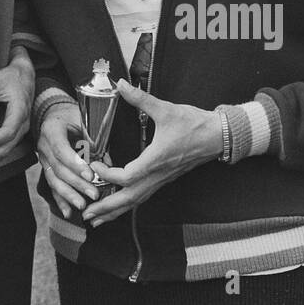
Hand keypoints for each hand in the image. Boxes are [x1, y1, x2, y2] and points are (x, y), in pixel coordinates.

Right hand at [36, 102, 100, 217]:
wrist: (55, 115)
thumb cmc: (72, 116)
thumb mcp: (82, 119)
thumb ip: (93, 139)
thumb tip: (107, 163)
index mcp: (51, 130)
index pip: (61, 149)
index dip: (75, 164)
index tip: (90, 175)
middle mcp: (43, 145)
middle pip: (58, 168)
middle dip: (77, 184)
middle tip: (94, 194)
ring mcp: (42, 158)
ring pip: (53, 180)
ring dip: (69, 195)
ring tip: (82, 206)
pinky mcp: (46, 169)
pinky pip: (52, 186)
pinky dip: (60, 200)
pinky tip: (68, 212)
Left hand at [83, 82, 223, 227]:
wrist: (218, 136)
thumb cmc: (194, 124)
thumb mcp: (166, 109)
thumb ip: (141, 99)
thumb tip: (122, 85)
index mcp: (156, 160)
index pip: (128, 177)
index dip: (108, 175)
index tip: (94, 166)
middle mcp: (158, 174)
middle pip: (129, 199)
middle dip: (106, 208)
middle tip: (85, 215)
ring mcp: (162, 179)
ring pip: (136, 201)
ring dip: (115, 211)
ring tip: (95, 219)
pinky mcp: (164, 178)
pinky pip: (143, 196)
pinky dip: (127, 204)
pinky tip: (117, 206)